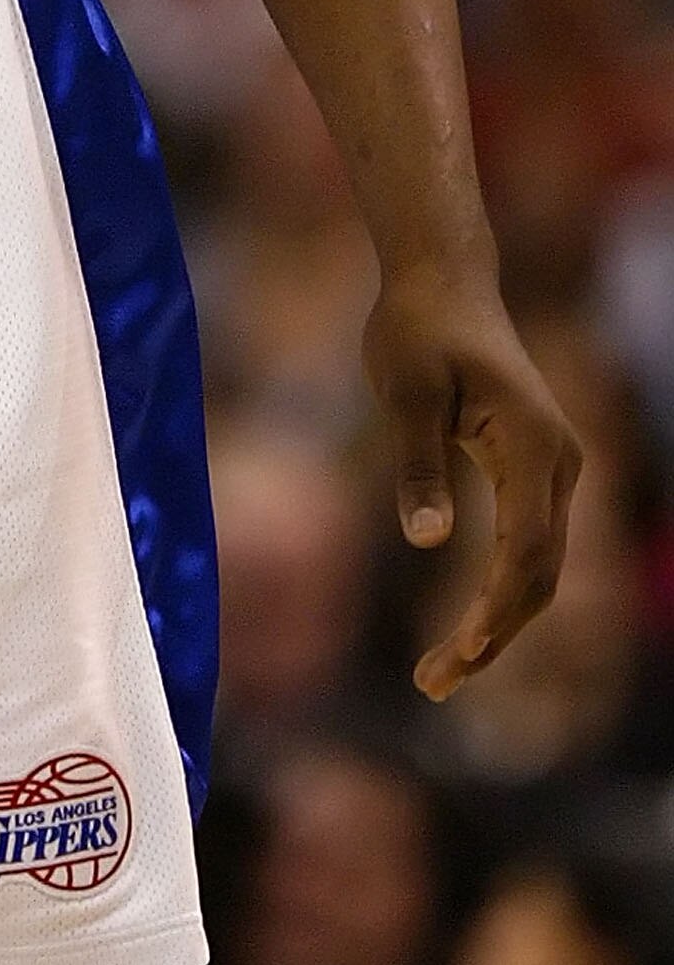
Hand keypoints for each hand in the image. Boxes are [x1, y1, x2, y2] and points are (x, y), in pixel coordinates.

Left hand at [362, 262, 582, 700]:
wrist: (443, 281)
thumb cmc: (417, 328)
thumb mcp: (405, 391)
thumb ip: (417, 464)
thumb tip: (425, 542)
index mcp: (533, 446)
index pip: (527, 553)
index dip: (495, 613)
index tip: (456, 657)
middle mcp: (559, 463)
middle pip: (541, 574)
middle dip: (494, 635)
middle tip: (434, 684)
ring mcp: (553, 469)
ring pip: (539, 567)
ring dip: (498, 623)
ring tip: (440, 672)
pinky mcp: (534, 470)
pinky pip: (529, 546)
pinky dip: (500, 592)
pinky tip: (465, 627)